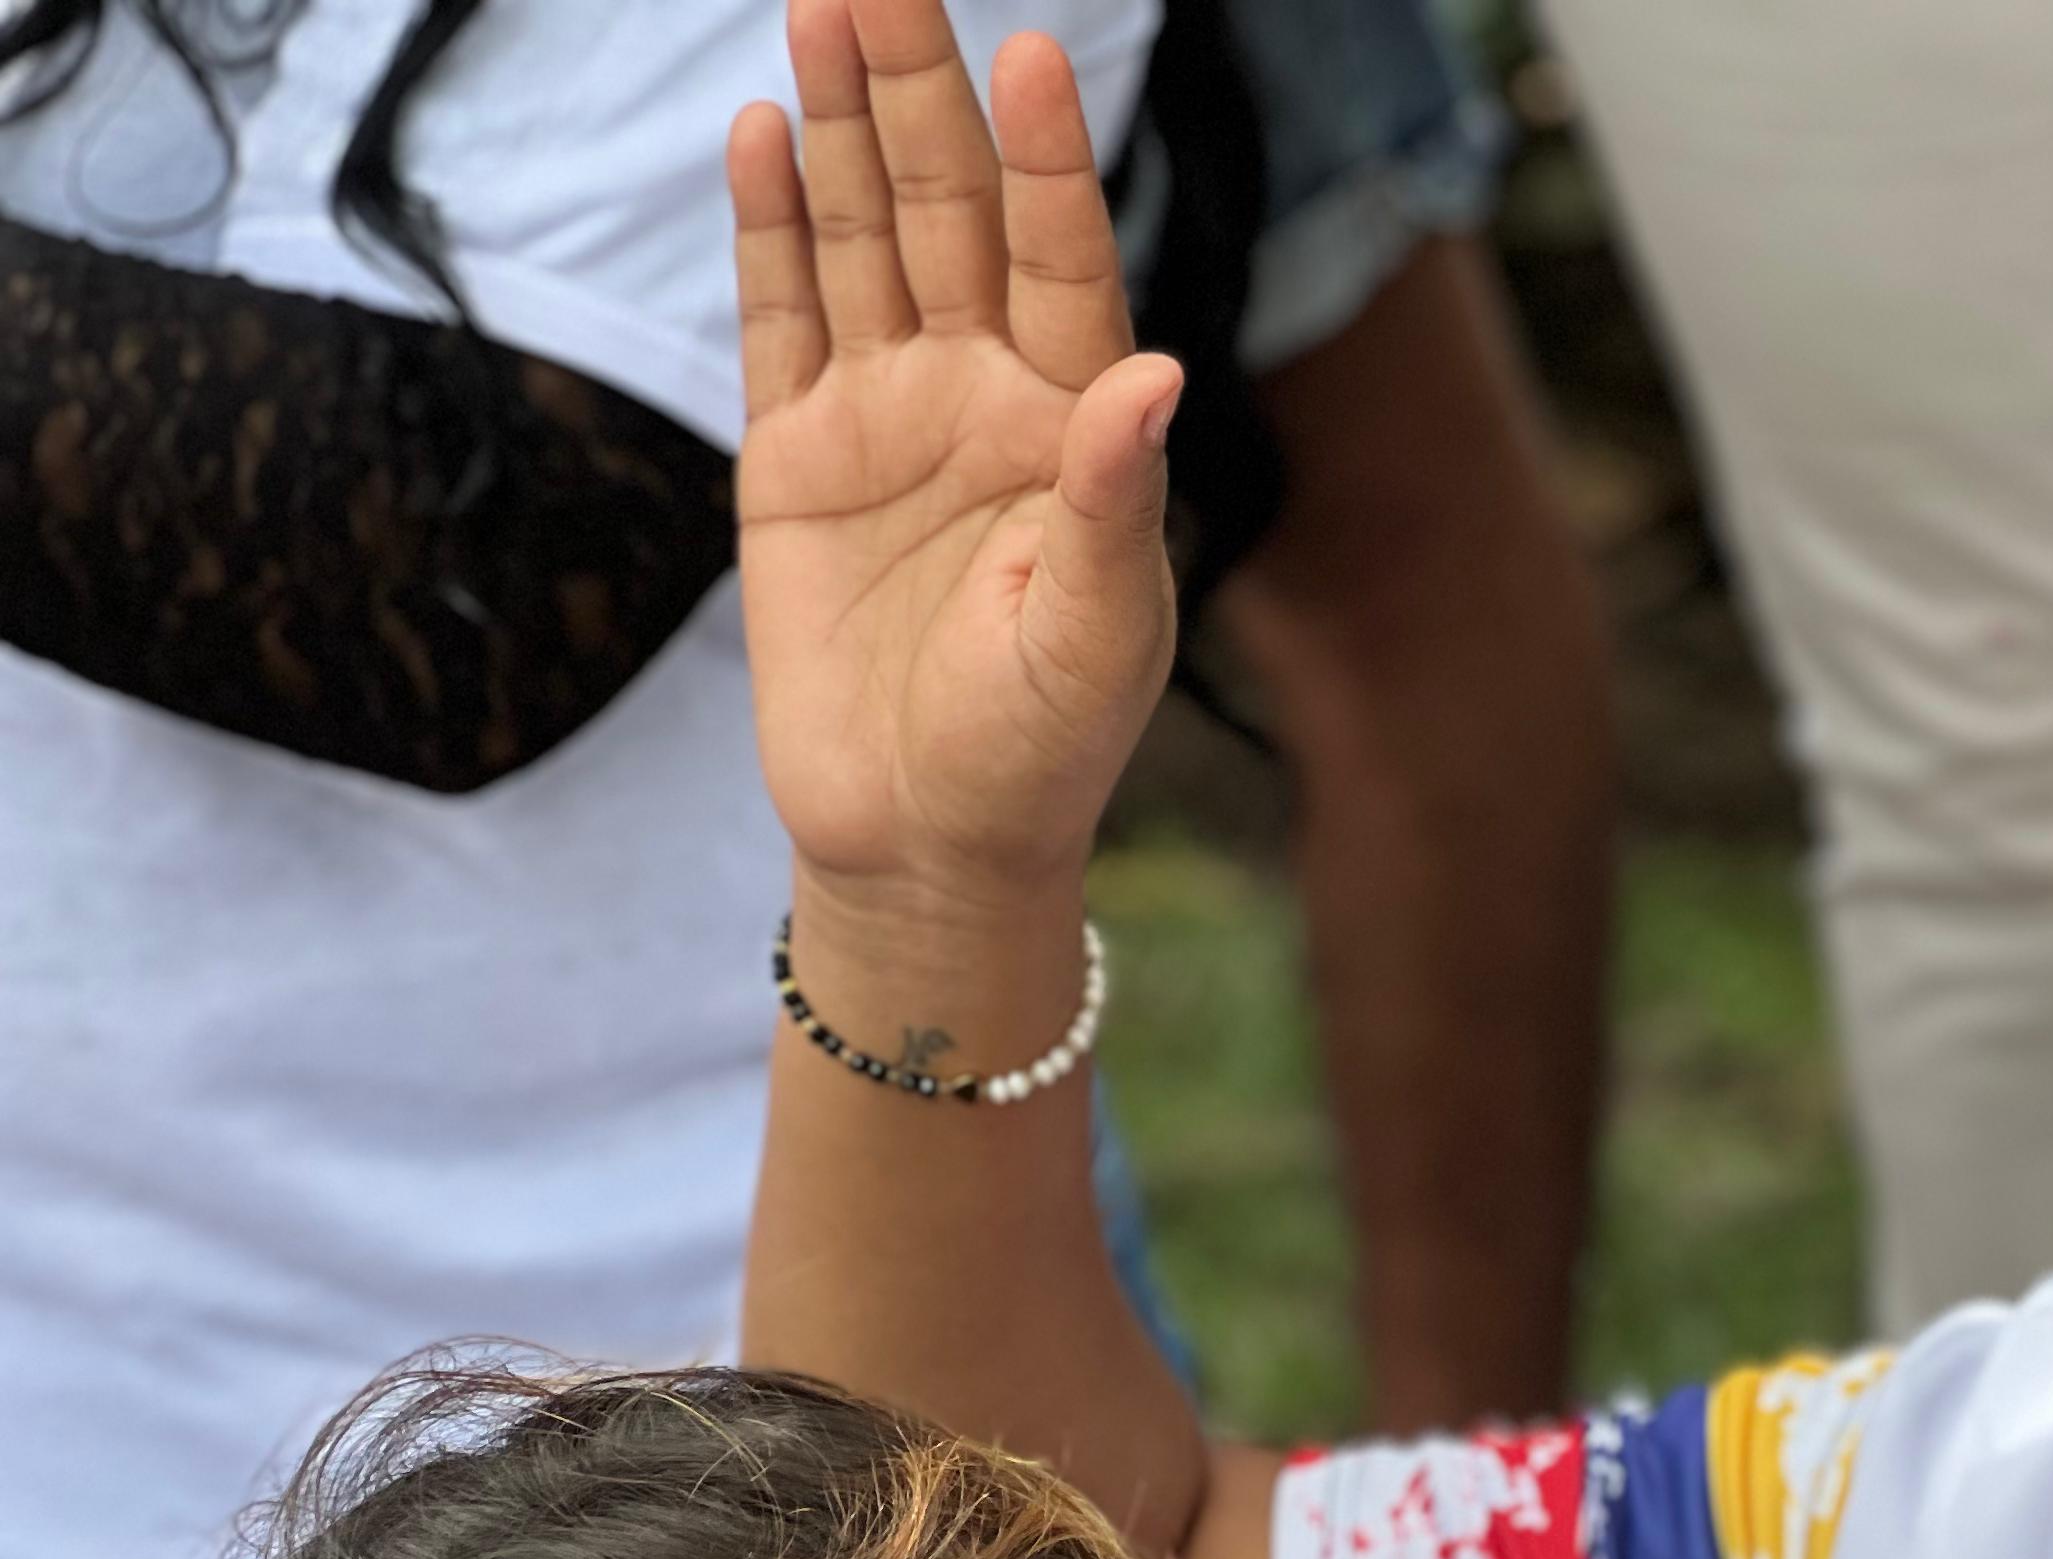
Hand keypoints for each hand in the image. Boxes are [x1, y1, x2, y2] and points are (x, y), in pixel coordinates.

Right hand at [729, 0, 1180, 903]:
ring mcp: (886, 419)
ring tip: (824, 11)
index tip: (1034, 56)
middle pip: (950, 216)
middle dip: (922, 98)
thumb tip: (1155, 376)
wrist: (925, 847)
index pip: (1063, 263)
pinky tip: (762, 132)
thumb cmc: (1037, 755)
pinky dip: (769, 227)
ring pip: (861, 241)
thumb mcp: (1095, 638)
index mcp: (1076, 432)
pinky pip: (782, 317)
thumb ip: (1115, 504)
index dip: (1048, 163)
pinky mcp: (795, 461)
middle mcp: (983, 399)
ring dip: (842, 129)